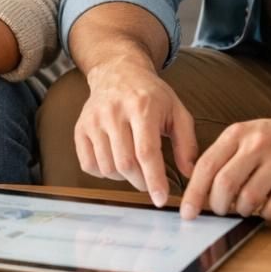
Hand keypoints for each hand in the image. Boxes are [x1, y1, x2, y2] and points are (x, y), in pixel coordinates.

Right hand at [75, 62, 198, 207]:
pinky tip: (115, 161)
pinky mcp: (80, 128)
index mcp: (142, 107)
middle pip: (125, 163)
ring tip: (134, 167)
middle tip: (150, 181)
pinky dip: (103, 172)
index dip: (154, 179)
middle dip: (141, 182)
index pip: (146, 151)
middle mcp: (114, 112)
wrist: (118, 72)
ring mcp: (93, 120)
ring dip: (123, 177)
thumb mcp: (177, 111)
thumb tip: (190, 173)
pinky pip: (89, 165)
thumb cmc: (151, 95)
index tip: (160, 200)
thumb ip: (186, 142)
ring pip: (107, 167)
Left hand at [179, 110, 270, 220]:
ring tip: (245, 207)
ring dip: (243, 210)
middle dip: (218, 205)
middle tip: (220, 211)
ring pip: (250, 197)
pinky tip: (266, 207)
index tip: (187, 212)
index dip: (194, 192)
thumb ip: (222, 159)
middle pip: (225, 183)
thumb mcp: (245, 137)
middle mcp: (258, 143)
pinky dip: (266, 214)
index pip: (207, 165)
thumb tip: (198, 194)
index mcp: (238, 133)